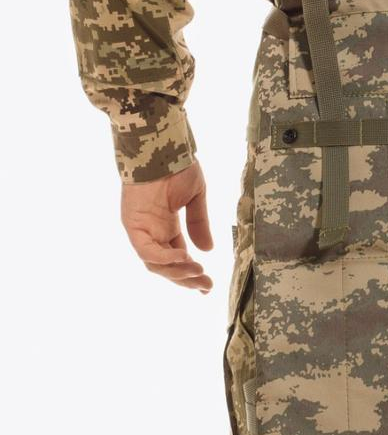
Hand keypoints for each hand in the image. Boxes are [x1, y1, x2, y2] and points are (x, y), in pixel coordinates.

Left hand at [121, 160, 213, 291]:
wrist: (162, 147)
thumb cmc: (178, 166)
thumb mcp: (195, 198)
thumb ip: (199, 224)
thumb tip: (208, 250)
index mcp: (166, 226)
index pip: (178, 258)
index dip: (191, 273)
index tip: (207, 287)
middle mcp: (152, 232)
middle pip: (167, 266)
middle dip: (186, 279)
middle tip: (206, 286)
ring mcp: (141, 230)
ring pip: (155, 264)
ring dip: (177, 272)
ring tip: (198, 273)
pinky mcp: (132, 225)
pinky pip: (146, 250)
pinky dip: (163, 258)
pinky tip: (182, 259)